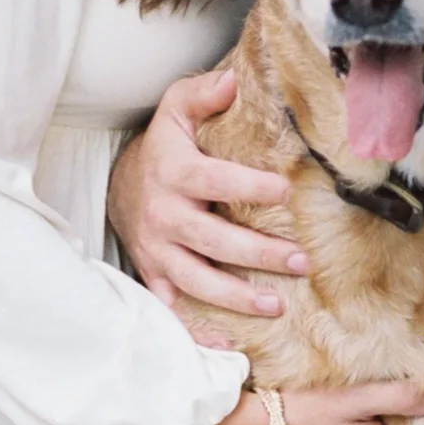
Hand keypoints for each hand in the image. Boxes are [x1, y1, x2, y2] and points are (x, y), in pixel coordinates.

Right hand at [108, 65, 307, 320]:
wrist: (121, 187)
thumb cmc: (164, 147)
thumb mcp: (175, 110)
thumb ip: (203, 93)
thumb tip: (233, 78)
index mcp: (174, 173)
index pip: (213, 180)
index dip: (247, 187)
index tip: (285, 191)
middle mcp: (164, 216)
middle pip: (212, 240)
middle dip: (257, 254)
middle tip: (301, 261)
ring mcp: (158, 251)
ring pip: (197, 280)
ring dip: (236, 296)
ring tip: (277, 305)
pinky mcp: (156, 276)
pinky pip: (175, 308)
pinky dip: (199, 329)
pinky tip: (231, 345)